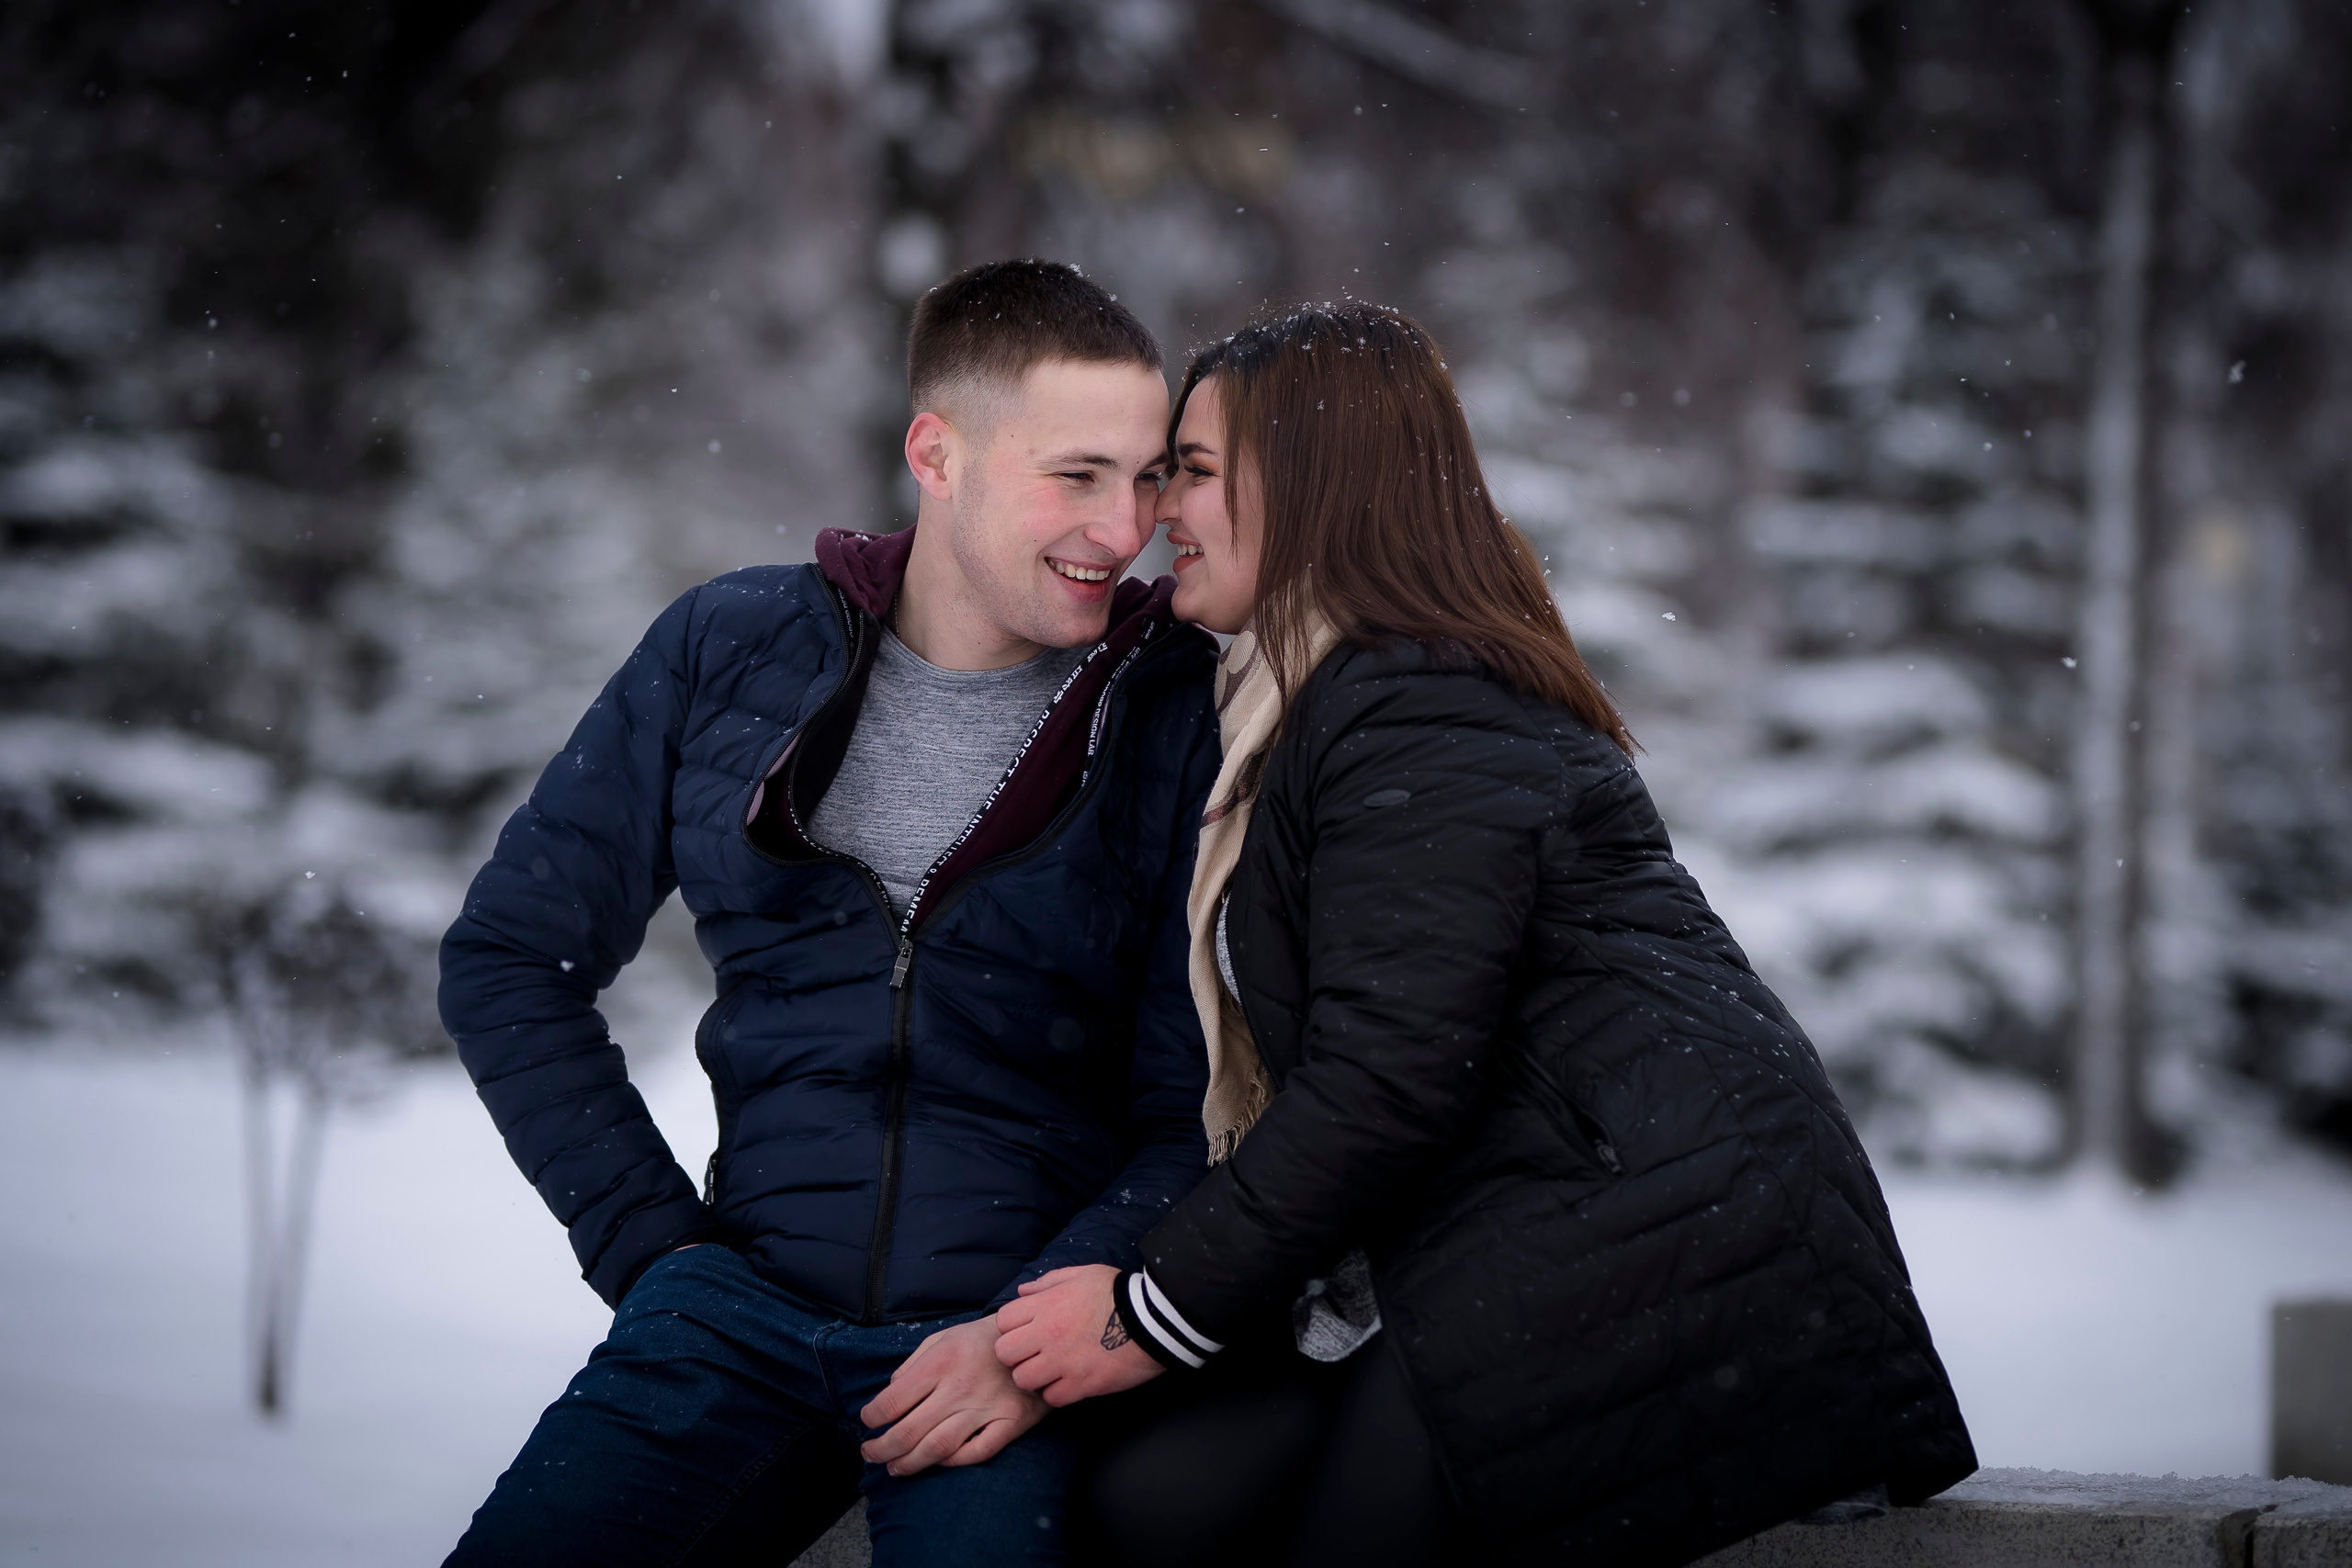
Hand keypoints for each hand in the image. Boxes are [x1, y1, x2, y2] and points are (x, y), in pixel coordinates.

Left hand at [858, 1316, 1046, 1476]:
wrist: (1035, 1339)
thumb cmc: (981, 1340)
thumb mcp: (943, 1338)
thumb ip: (913, 1365)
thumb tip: (890, 1394)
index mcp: (941, 1362)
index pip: (893, 1400)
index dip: (872, 1417)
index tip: (867, 1422)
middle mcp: (960, 1387)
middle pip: (909, 1431)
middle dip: (882, 1449)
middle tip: (871, 1454)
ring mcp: (986, 1407)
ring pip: (938, 1448)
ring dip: (909, 1464)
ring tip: (894, 1468)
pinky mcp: (1010, 1422)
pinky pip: (976, 1453)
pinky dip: (952, 1462)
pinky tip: (937, 1462)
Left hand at [994, 1264, 1164, 1406]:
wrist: (1153, 1319)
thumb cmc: (1117, 1293)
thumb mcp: (1082, 1274)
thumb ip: (1048, 1282)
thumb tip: (1023, 1291)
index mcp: (1046, 1305)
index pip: (1003, 1322)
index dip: (1012, 1328)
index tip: (1026, 1331)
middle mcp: (1048, 1334)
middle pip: (1005, 1353)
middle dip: (1015, 1354)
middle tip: (1033, 1353)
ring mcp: (1063, 1361)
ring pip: (1023, 1379)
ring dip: (1034, 1377)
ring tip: (1050, 1370)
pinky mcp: (1081, 1384)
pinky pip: (1052, 1398)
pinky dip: (1057, 1393)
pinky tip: (1069, 1382)